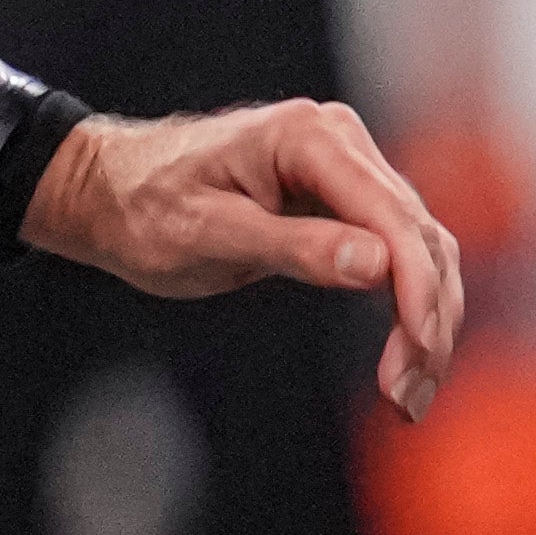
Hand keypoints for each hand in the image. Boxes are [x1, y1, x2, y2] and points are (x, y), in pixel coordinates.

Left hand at [22, 99, 464, 419]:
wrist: (107, 191)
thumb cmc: (141, 206)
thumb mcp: (204, 233)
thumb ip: (291, 246)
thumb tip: (380, 265)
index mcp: (308, 137)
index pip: (392, 218)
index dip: (417, 291)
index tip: (416, 356)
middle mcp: (340, 141)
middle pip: (419, 238)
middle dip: (426, 321)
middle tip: (406, 397)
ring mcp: (348, 167)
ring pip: (421, 250)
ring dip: (428, 323)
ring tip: (408, 396)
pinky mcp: (346, 199)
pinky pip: (400, 254)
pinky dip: (410, 307)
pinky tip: (407, 360)